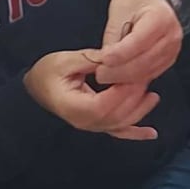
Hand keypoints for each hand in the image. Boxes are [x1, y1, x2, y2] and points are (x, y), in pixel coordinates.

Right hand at [25, 50, 160, 140]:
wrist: (36, 88)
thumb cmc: (47, 74)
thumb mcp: (66, 60)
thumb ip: (92, 59)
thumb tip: (116, 56)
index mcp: (77, 107)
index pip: (106, 104)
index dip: (123, 91)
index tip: (136, 74)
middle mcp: (86, 122)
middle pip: (118, 115)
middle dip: (135, 97)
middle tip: (148, 78)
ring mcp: (92, 127)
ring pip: (122, 124)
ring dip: (140, 110)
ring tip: (153, 95)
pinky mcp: (97, 125)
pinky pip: (119, 132)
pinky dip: (136, 133)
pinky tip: (152, 133)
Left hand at [93, 0, 184, 87]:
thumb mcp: (119, 11)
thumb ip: (113, 37)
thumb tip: (103, 63)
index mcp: (161, 18)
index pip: (138, 42)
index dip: (119, 54)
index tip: (102, 60)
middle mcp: (171, 37)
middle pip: (143, 62)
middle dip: (119, 71)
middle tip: (99, 74)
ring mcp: (172, 51)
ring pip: (146, 72)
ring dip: (124, 79)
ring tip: (105, 76)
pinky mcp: (168, 61)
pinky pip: (150, 75)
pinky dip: (133, 80)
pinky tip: (118, 78)